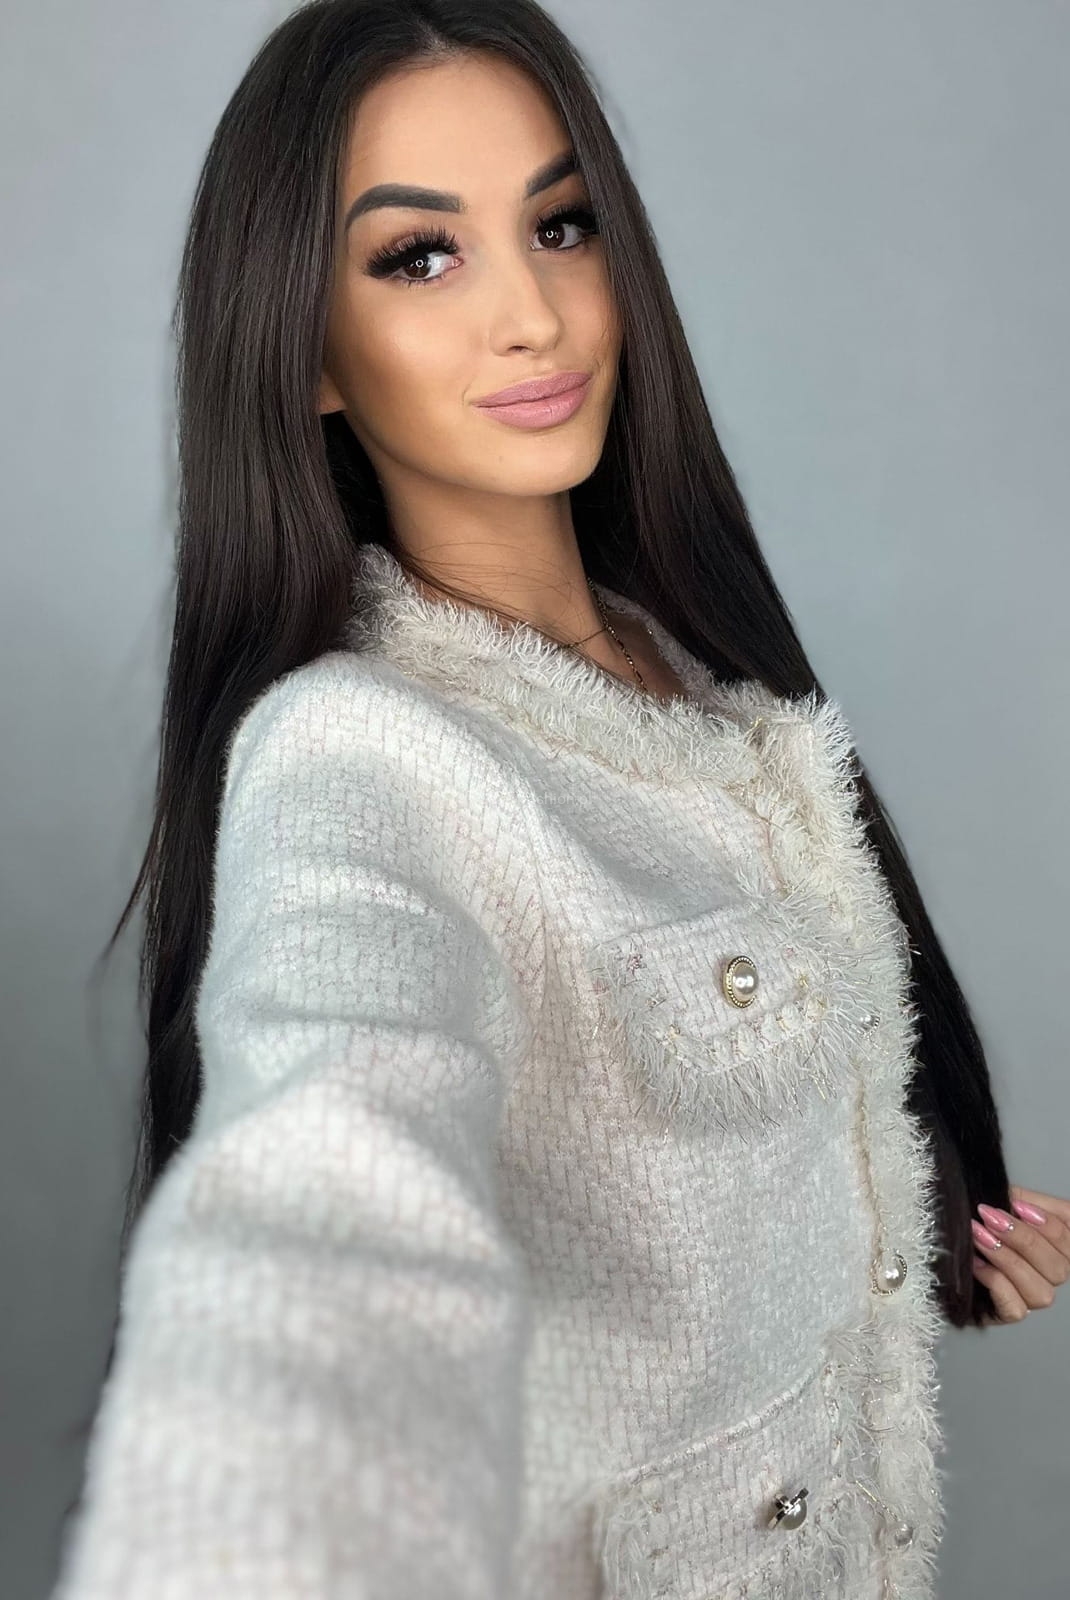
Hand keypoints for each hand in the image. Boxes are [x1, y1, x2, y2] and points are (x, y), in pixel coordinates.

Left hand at [971, 1184, 1069, 1325]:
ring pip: (1041, 1291)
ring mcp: (1033, 1296)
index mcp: (1057, 1244)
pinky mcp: (1009, 1312)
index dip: (1049, 1224)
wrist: (945, 1252)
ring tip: (979, 1236)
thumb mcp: (1001, 1201)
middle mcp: (1052, 1273)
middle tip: (990, 1218)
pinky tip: (976, 1263)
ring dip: (1007, 1260)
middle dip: (1023, 1239)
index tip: (1017, 1205)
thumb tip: (1017, 1199)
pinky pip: (1016, 1308)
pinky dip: (995, 1283)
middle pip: (1060, 1267)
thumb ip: (1018, 1199)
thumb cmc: (980, 1224)